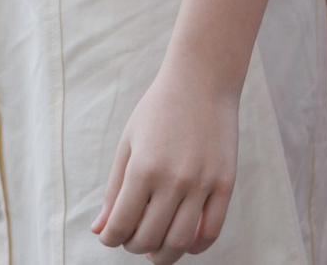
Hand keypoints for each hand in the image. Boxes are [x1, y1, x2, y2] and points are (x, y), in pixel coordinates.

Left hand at [94, 64, 239, 261]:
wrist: (203, 80)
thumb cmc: (159, 110)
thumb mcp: (128, 144)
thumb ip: (114, 190)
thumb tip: (101, 231)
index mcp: (143, 168)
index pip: (121, 225)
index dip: (111, 238)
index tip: (112, 236)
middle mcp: (174, 179)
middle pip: (149, 239)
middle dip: (134, 247)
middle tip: (133, 239)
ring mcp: (202, 182)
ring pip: (180, 241)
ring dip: (163, 254)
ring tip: (156, 248)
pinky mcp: (225, 182)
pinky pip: (212, 230)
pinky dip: (196, 246)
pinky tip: (186, 242)